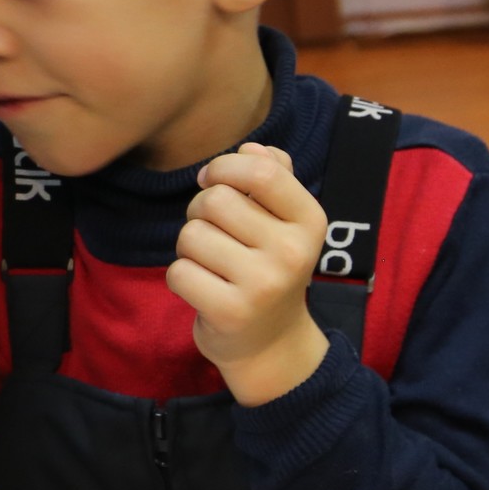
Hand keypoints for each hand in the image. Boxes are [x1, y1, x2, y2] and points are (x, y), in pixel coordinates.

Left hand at [170, 143, 329, 405]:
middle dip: (200, 212)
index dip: (225, 167)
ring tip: (212, 264)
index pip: (262, 171)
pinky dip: (182, 278)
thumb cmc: (269, 268)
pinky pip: (179, 272)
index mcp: (310, 221)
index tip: (213, 181)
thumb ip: (274, 177)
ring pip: (191, 235)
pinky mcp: (231, 311)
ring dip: (190, 247)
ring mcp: (263, 283)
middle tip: (215, 234)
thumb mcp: (285, 222)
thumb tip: (252, 147)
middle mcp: (292, 251)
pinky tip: (204, 289)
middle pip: (215, 200)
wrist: (272, 342)